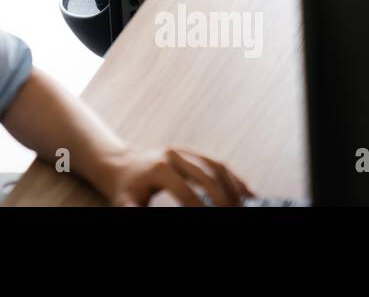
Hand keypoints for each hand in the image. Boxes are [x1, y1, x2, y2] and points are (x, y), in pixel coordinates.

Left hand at [93, 146, 252, 206]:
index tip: (215, 218)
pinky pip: (215, 161)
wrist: (122, 165)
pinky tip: (246, 191)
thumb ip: (136, 211)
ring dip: (234, 186)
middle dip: (223, 199)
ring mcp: (183, 150)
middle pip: (207, 177)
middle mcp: (173, 155)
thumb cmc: (125, 189)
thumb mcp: (126, 202)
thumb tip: (143, 215)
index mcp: (159, 168)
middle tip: (234, 213)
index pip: (187, 193)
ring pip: (216, 165)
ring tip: (246, 204)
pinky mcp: (190, 150)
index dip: (202, 209)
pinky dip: (232, 176)